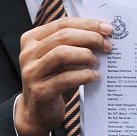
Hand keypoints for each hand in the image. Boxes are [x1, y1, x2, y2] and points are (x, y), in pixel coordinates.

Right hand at [15, 17, 112, 135]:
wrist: (37, 112)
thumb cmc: (54, 79)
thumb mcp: (60, 58)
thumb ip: (73, 44)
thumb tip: (103, 33)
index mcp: (32, 39)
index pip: (62, 23)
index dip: (87, 24)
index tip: (108, 28)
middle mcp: (28, 54)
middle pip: (63, 36)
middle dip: (90, 38)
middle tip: (108, 45)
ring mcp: (32, 72)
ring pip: (62, 54)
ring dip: (85, 55)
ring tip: (97, 61)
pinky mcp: (40, 91)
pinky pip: (65, 78)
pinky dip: (84, 75)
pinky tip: (94, 76)